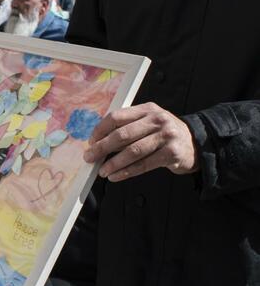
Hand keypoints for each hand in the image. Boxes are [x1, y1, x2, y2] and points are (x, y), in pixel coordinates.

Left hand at [83, 102, 199, 181]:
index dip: (100, 130)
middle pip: (122, 134)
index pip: (117, 116)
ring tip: (102, 171)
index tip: (91, 142)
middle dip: (102, 148)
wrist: (196, 144)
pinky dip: (126, 172)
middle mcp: (158, 120)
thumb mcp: (149, 124)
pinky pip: (143, 165)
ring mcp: (166, 136)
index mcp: (147, 109)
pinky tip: (116, 176)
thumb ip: (127, 128)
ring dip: (113, 163)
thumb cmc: (164, 135)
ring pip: (132, 151)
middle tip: (90, 158)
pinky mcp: (171, 153)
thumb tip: (98, 144)